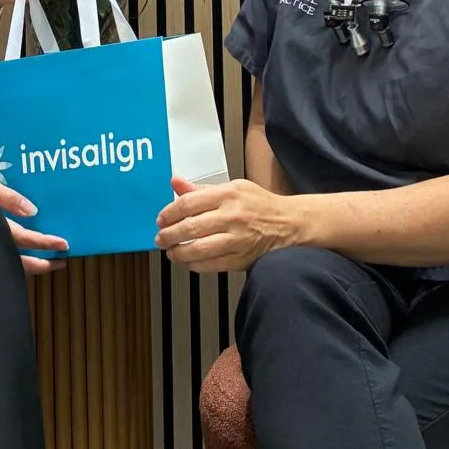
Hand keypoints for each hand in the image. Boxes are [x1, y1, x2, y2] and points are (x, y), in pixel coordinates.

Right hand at [0, 165, 68, 275]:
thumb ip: (4, 194)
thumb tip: (32, 210)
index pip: (25, 239)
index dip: (46, 243)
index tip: (64, 246)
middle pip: (18, 262)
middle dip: (41, 264)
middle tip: (59, 263)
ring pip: (4, 266)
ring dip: (24, 266)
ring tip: (39, 263)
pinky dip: (4, 262)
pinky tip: (10, 256)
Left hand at [154, 175, 301, 272]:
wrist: (288, 223)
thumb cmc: (259, 204)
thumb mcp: (233, 187)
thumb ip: (201, 189)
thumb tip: (175, 183)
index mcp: (228, 194)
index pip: (188, 203)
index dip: (169, 213)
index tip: (161, 219)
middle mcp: (232, 216)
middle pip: (190, 227)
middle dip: (169, 235)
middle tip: (160, 238)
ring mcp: (237, 239)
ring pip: (198, 249)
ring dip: (178, 253)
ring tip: (170, 252)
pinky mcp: (241, 258)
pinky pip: (211, 265)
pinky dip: (195, 265)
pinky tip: (188, 261)